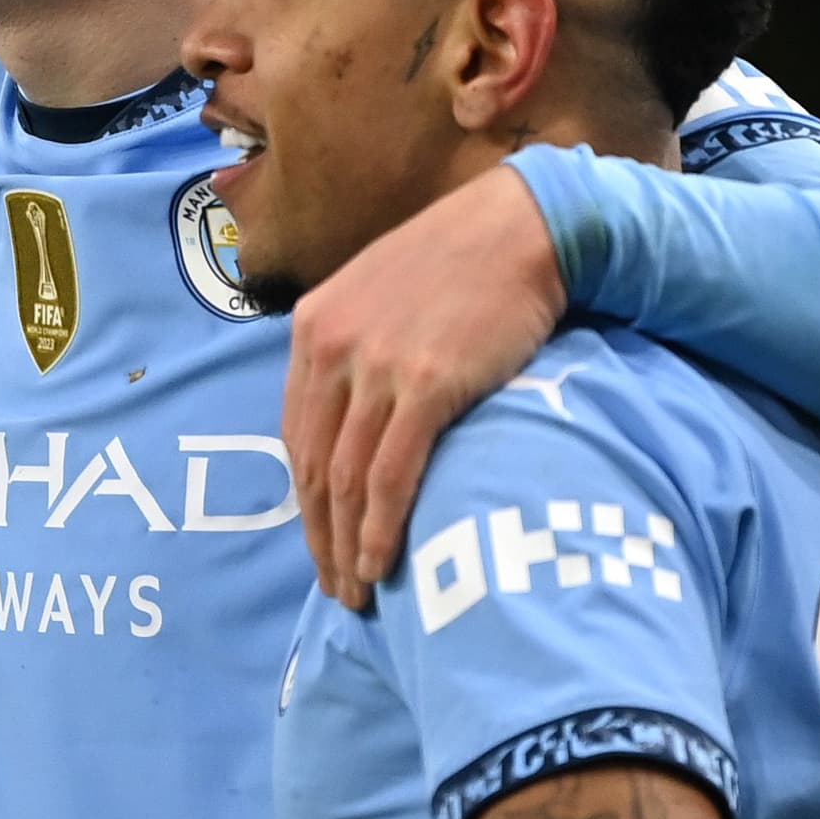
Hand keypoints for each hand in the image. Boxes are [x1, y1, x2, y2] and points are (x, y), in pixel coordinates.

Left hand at [282, 165, 565, 607]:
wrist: (522, 228)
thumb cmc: (461, 264)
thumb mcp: (379, 295)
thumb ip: (354, 353)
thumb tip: (351, 422)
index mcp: (313, 330)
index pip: (297, 437)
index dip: (306, 501)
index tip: (321, 543)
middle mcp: (332, 350)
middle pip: (314, 468)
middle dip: (320, 538)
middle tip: (336, 588)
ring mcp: (377, 368)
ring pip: (348, 481)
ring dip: (348, 546)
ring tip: (359, 591)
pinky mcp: (426, 385)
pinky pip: (391, 475)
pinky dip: (381, 529)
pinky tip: (383, 564)